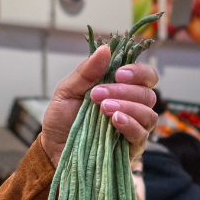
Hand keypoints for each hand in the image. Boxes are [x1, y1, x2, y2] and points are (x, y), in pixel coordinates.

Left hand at [40, 46, 158, 165]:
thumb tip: (105, 49)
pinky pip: (141, 135)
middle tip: (97, 95)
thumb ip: (86, 72)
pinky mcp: (130, 149)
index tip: (118, 74)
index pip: (146, 77)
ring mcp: (133, 129)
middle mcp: (132, 108)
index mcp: (121, 90)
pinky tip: (115, 121)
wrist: (51, 149)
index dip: (138, 72)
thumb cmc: (61, 120)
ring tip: (104, 109)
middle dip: (124, 91)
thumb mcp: (67, 91)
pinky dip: (130, 125)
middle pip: (148, 94)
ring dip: (128, 107)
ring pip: (148, 114)